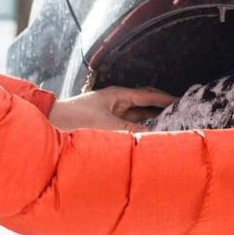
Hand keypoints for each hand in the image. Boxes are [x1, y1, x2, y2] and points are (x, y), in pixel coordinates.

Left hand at [48, 86, 176, 131]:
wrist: (50, 123)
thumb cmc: (75, 118)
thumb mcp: (107, 124)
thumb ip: (131, 129)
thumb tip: (153, 134)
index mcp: (117, 95)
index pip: (148, 95)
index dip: (166, 98)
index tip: (183, 100)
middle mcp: (115, 102)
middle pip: (145, 104)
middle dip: (162, 109)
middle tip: (180, 115)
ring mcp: (110, 113)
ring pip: (137, 116)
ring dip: (151, 122)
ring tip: (168, 128)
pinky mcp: (104, 126)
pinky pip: (127, 126)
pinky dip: (138, 131)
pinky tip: (146, 139)